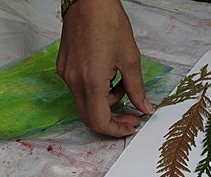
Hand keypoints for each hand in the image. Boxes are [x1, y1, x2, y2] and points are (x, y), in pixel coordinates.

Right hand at [57, 0, 154, 136]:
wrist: (89, 0)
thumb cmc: (109, 23)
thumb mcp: (130, 59)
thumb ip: (137, 89)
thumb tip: (145, 108)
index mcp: (91, 81)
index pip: (99, 121)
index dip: (116, 129)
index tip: (131, 125)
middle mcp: (74, 81)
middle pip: (90, 117)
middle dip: (112, 119)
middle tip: (131, 114)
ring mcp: (66, 74)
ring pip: (86, 103)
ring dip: (107, 102)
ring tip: (122, 83)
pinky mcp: (64, 68)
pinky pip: (81, 90)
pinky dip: (97, 91)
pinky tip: (109, 75)